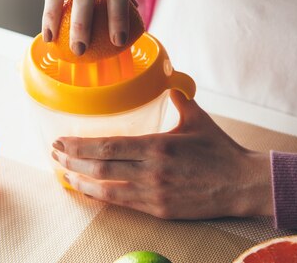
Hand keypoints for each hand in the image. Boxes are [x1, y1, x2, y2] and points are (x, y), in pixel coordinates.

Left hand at [51, 90, 273, 218]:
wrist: (243, 184)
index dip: (80, 146)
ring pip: (107, 190)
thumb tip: (168, 86)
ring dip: (81, 182)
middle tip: (54, 154)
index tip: (61, 141)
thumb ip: (178, 101)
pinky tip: (89, 191)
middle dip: (72, 162)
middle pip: (101, 168)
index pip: (108, 146)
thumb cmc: (220, 150)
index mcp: (157, 146)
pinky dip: (101, 197)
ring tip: (63, 174)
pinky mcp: (159, 210)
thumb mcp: (197, 119)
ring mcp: (154, 193)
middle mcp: (151, 171)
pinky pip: (123, 204)